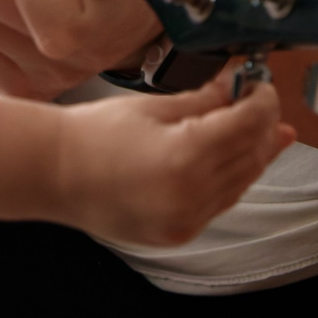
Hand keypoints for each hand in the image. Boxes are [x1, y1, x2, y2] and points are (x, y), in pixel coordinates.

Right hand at [47, 74, 293, 246]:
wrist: (54, 173)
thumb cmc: (94, 134)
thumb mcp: (154, 105)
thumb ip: (205, 99)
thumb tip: (239, 84)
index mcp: (184, 156)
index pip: (248, 124)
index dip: (263, 100)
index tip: (261, 85)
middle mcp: (190, 195)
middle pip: (251, 156)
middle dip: (263, 126)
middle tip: (262, 102)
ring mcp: (185, 220)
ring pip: (241, 183)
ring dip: (253, 154)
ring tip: (260, 130)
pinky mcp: (178, 233)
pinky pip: (219, 203)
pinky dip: (231, 179)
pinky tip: (230, 159)